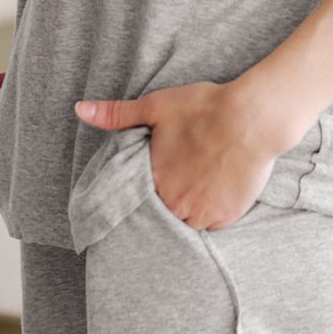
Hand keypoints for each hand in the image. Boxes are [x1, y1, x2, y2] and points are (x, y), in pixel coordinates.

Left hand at [74, 81, 283, 230]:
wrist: (252, 118)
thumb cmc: (205, 108)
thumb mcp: (156, 106)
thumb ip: (116, 114)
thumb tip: (80, 110)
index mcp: (154, 179)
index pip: (140, 195)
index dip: (151, 183)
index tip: (163, 172)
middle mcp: (174, 203)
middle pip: (163, 210)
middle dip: (170, 197)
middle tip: (186, 175)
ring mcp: (201, 214)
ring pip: (185, 222)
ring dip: (189, 208)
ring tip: (200, 184)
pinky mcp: (226, 218)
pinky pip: (211, 226)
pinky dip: (211, 213)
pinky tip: (216, 191)